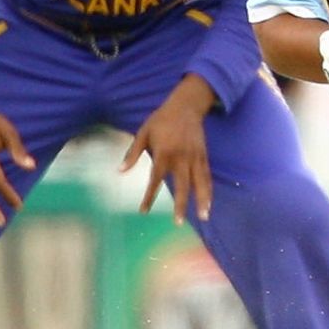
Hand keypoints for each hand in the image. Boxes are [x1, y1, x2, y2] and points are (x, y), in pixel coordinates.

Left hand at [122, 74, 215, 223]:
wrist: (186, 106)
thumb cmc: (161, 120)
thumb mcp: (143, 133)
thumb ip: (132, 153)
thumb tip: (119, 171)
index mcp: (164, 153)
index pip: (155, 180)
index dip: (149, 196)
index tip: (143, 211)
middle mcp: (182, 158)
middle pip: (183, 186)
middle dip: (182, 205)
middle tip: (178, 222)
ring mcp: (195, 158)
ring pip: (200, 183)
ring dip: (203, 200)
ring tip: (204, 217)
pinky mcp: (204, 156)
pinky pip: (207, 176)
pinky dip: (209, 190)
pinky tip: (209, 203)